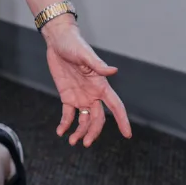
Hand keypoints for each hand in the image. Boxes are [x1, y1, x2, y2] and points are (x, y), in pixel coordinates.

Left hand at [44, 17, 131, 147]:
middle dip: (93, 132)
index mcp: (101, 85)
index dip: (122, 120)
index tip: (127, 135)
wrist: (58, 41)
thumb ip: (98, 65)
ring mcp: (80, 96)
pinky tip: (61, 132)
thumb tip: (113, 71)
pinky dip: (65, 124)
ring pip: (84, 120)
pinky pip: (68, 114)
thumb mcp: (85, 55)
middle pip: (98, 118)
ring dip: (79, 131)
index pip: (116, 106)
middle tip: (85, 143)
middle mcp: (93, 94)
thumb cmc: (74, 45)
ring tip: (72, 141)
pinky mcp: (67, 96)